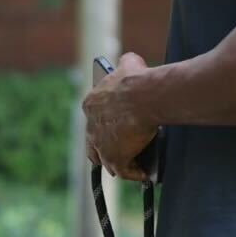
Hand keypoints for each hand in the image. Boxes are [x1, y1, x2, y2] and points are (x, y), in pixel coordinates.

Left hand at [83, 53, 159, 182]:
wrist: (144, 95)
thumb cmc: (137, 79)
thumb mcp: (128, 64)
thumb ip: (125, 64)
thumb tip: (130, 62)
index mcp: (91, 104)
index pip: (94, 120)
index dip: (104, 127)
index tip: (115, 129)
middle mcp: (91, 127)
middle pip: (94, 145)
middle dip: (105, 150)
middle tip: (119, 153)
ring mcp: (102, 145)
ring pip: (107, 161)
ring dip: (119, 164)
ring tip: (133, 166)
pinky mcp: (115, 157)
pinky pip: (124, 171)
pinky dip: (135, 174)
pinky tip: (144, 174)